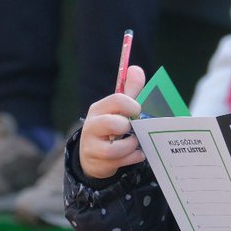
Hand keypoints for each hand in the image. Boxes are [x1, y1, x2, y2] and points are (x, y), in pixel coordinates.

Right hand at [78, 64, 147, 179]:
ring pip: (115, 148)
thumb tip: (135, 69)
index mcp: (99, 109)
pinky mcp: (97, 162)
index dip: (132, 105)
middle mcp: (92, 126)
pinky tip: (137, 154)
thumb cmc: (110, 127)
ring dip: (131, 145)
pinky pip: (119, 162)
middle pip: (112, 123)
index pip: (116, 100)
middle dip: (128, 126)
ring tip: (135, 143)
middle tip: (132, 129)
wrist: (92, 155)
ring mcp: (92, 146)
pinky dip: (133, 158)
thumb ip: (130, 90)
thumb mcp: (118, 108)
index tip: (138, 111)